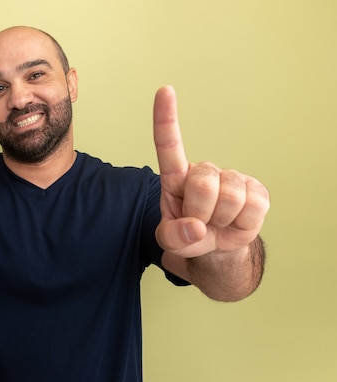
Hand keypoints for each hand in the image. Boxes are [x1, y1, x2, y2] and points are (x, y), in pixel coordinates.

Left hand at [152, 86, 269, 261]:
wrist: (218, 249)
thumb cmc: (189, 236)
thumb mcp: (171, 242)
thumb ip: (173, 238)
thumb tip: (196, 228)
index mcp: (176, 178)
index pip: (168, 145)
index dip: (166, 119)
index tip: (165, 91)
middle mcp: (204, 171)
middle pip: (203, 184)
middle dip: (200, 212)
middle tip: (200, 223)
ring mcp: (232, 179)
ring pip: (230, 198)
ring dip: (222, 220)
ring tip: (217, 223)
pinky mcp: (257, 190)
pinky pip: (253, 208)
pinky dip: (243, 224)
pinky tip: (236, 222)